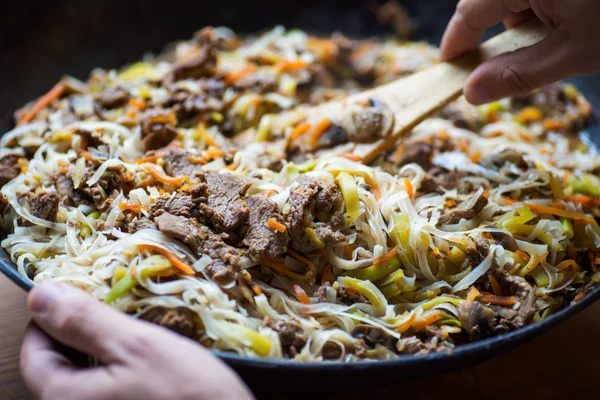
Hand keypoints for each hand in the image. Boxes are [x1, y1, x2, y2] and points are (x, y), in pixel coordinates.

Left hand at [20, 283, 253, 399]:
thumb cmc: (188, 394)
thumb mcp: (137, 346)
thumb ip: (85, 321)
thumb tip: (40, 296)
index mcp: (64, 398)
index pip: (35, 349)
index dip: (53, 315)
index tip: (83, 291)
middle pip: (59, 365)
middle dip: (82, 330)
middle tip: (114, 304)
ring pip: (87, 376)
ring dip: (104, 348)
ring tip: (134, 325)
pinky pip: (109, 390)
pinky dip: (120, 368)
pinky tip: (146, 357)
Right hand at [440, 0, 599, 104]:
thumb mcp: (572, 52)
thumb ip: (518, 73)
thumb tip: (471, 92)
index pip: (468, 12)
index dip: (455, 43)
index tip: (449, 70)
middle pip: (491, 5)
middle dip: (502, 39)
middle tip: (517, 67)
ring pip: (517, 1)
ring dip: (529, 26)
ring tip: (563, 42)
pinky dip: (547, 14)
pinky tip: (573, 25)